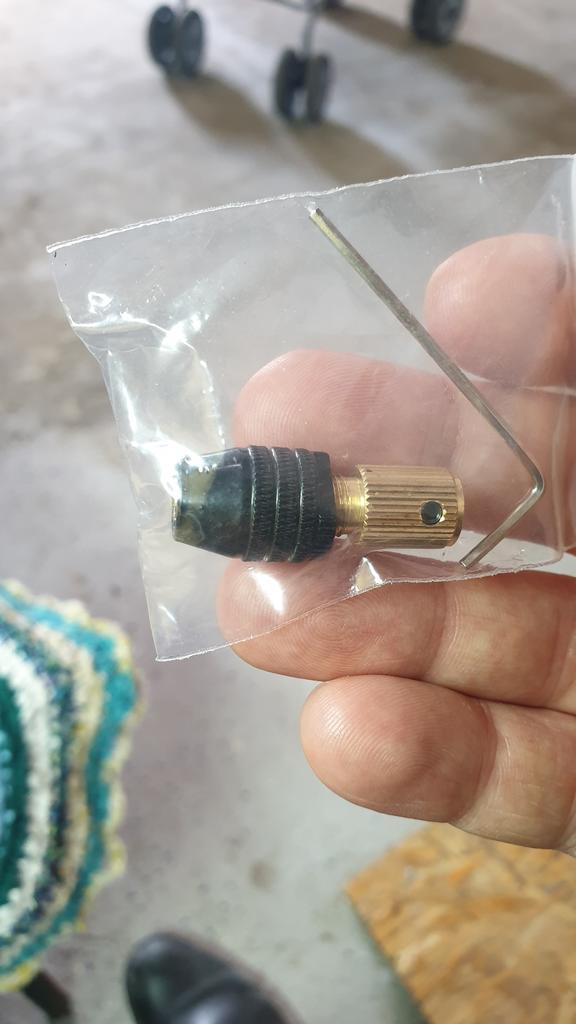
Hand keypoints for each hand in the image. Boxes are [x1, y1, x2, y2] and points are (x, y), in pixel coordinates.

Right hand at [219, 235, 575, 851]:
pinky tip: (348, 734)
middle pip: (510, 503)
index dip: (531, 334)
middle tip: (264, 457)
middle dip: (383, 476)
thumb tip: (515, 284)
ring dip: (372, 634)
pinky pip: (539, 785)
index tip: (457, 302)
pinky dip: (446, 763)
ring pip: (496, 647)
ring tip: (265, 619)